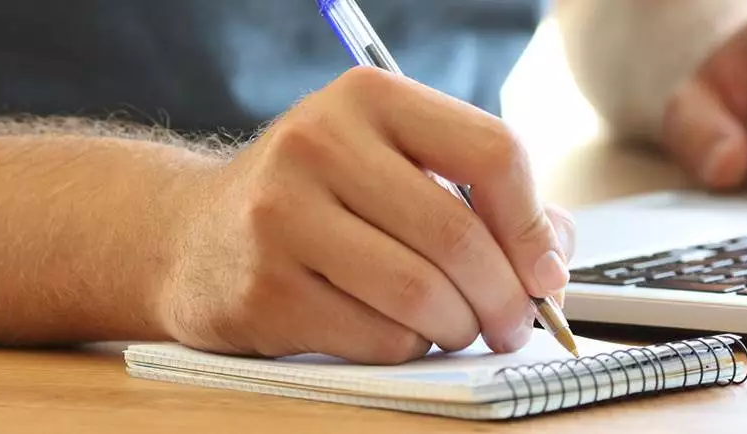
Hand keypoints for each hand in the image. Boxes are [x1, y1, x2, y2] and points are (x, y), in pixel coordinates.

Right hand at [158, 67, 576, 363]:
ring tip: (458, 327)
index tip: (545, 270)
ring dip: (459, 327)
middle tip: (514, 322)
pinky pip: (376, 338)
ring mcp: (282, 217)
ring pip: (421, 294)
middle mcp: (320, 143)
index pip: (493, 153)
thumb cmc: (318, 199)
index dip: (533, 225)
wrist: (191, 232)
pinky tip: (396, 332)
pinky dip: (407, 347)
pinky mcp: (263, 290)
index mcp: (370, 97)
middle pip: (459, 235)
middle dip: (505, 296)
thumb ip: (481, 195)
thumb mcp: (392, 163)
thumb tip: (555, 254)